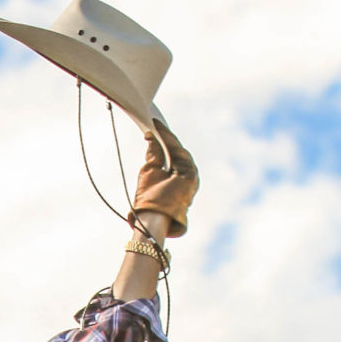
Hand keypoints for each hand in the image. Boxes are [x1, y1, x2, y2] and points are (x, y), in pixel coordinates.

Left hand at [131, 116, 197, 237]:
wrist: (152, 219)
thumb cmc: (149, 202)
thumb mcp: (150, 172)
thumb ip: (153, 155)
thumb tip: (150, 137)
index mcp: (179, 177)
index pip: (173, 155)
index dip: (164, 142)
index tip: (154, 128)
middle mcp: (188, 176)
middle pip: (177, 151)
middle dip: (165, 137)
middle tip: (154, 122)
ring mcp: (191, 176)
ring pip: (178, 151)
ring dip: (166, 137)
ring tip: (154, 125)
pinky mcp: (191, 175)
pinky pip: (178, 153)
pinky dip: (168, 141)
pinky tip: (159, 132)